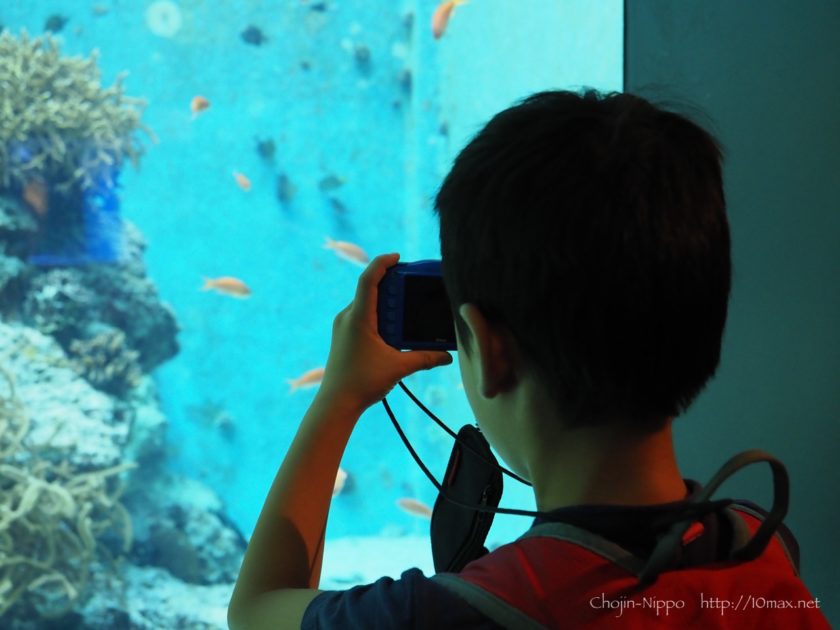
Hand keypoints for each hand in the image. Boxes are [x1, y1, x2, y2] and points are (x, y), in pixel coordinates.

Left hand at [317, 253, 453, 414]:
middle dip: (392, 284)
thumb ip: (424, 358)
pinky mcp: (344, 335)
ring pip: (366, 303)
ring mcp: (343, 326)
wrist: (336, 403)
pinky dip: (379, 315)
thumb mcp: (398, 368)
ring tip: (406, 307)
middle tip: (412, 284)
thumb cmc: (362, 383)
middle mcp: (347, 317)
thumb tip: (448, 356)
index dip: (382, 263)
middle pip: (370, 289)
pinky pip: (363, 315)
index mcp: (359, 318)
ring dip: (387, 302)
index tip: (398, 257)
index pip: (368, 279)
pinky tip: (394, 326)